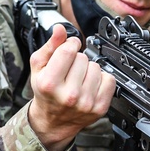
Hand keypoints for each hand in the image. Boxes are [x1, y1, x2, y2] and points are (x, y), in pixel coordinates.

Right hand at [27, 24, 115, 150]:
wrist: (53, 121)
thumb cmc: (46, 92)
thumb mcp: (39, 67)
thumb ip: (50, 46)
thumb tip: (60, 29)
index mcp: (50, 84)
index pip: (68, 50)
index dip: (70, 44)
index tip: (70, 47)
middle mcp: (69, 95)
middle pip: (83, 58)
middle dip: (77, 59)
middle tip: (70, 70)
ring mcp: (85, 103)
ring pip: (97, 68)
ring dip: (89, 69)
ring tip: (79, 78)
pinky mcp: (99, 108)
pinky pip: (110, 80)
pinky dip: (102, 79)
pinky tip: (90, 85)